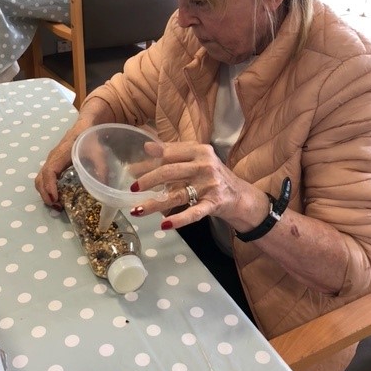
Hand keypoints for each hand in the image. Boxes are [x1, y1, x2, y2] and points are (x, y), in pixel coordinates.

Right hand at [35, 98, 115, 207]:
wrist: (85, 125)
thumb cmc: (90, 138)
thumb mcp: (99, 153)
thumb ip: (101, 169)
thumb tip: (103, 188)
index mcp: (61, 155)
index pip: (49, 172)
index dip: (49, 186)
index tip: (55, 199)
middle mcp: (52, 158)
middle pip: (40, 178)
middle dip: (46, 194)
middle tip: (57, 206)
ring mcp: (51, 160)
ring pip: (40, 179)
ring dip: (44, 193)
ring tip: (57, 204)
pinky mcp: (53, 163)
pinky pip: (44, 177)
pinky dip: (46, 188)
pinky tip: (57, 195)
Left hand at [129, 141, 258, 229]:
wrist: (239, 195)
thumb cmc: (212, 175)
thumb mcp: (197, 158)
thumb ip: (174, 151)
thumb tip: (147, 146)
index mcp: (199, 150)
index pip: (169, 154)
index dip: (148, 162)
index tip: (131, 169)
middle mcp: (204, 165)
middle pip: (170, 172)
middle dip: (148, 180)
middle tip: (132, 189)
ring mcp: (209, 185)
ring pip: (176, 194)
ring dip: (154, 204)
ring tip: (136, 210)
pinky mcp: (213, 204)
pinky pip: (193, 213)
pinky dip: (179, 220)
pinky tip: (164, 224)